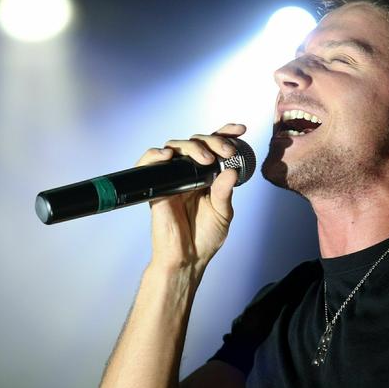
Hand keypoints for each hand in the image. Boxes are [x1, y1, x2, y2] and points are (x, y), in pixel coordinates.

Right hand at [136, 123, 246, 270]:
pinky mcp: (156, 187)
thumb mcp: (223, 213)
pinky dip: (155, 155)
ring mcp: (171, 178)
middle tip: (226, 151)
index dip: (224, 133)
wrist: (187, 258)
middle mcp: (188, 173)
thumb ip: (225, 192)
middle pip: (195, 142)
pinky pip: (148, 163)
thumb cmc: (204, 237)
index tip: (240, 129)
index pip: (214, 147)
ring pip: (175, 146)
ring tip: (207, 158)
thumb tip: (231, 170)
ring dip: (192, 146)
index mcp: (206, 176)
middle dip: (213, 140)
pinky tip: (168, 156)